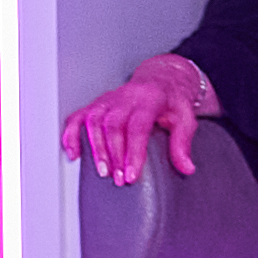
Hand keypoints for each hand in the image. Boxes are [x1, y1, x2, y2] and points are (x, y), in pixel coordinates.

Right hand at [57, 55, 211, 188]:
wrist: (160, 79)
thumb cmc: (172, 100)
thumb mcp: (185, 119)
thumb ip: (183, 143)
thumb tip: (186, 167)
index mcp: (149, 98)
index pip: (137, 126)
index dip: (133, 152)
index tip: (132, 174)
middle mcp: (125, 97)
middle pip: (113, 125)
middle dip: (114, 155)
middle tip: (118, 178)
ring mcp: (108, 99)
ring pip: (94, 122)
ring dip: (96, 149)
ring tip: (102, 171)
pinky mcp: (97, 104)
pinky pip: (78, 117)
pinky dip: (71, 135)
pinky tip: (74, 153)